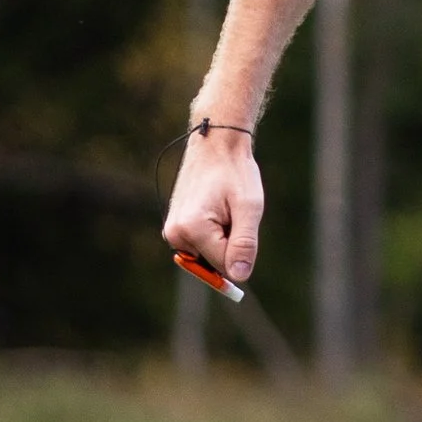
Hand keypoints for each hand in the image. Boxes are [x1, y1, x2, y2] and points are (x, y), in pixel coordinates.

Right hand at [163, 125, 264, 285]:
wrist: (215, 145)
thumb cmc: (235, 172)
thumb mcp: (249, 207)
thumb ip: (244, 243)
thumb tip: (240, 276)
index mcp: (191, 229)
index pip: (226, 265)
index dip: (242, 247)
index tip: (239, 217)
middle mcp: (175, 234)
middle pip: (215, 262)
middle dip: (231, 243)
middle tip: (232, 211)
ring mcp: (172, 232)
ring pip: (210, 254)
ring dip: (224, 238)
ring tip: (224, 208)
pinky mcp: (175, 229)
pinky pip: (203, 245)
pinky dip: (215, 234)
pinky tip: (217, 209)